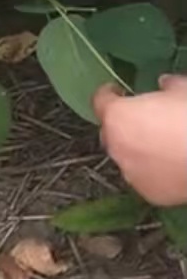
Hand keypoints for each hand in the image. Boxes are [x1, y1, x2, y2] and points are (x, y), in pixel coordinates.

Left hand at [92, 78, 186, 206]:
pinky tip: (171, 165)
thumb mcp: (183, 90)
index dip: (109, 94)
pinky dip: (152, 171)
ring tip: (160, 145)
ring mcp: (131, 173)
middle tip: (142, 119)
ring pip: (126, 157)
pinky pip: (144, 177)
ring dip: (135, 150)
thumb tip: (165, 84)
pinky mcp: (149, 193)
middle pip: (110, 131)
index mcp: (118, 117)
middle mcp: (117, 146)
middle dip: (121, 125)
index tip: (118, 91)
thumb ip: (168, 85)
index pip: (100, 101)